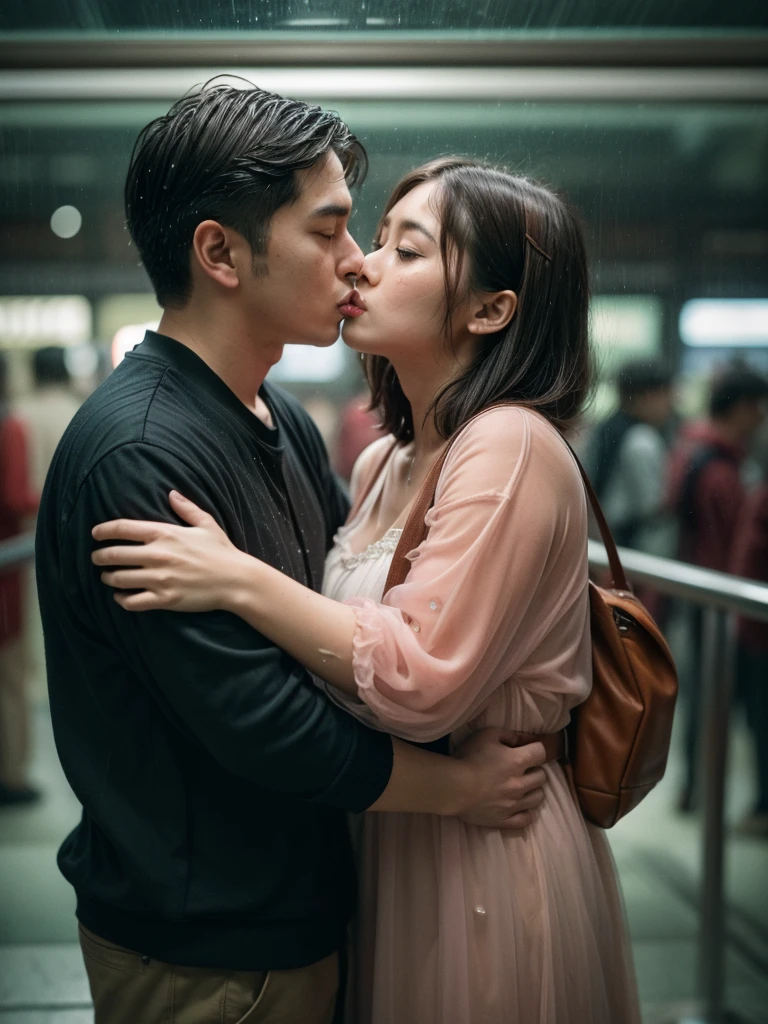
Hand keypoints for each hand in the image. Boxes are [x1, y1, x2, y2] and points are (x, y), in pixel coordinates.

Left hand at [91, 491, 247, 612]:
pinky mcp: (165, 599)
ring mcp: (160, 579)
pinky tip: (121, 596)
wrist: (236, 580)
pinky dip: (121, 599)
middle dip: (100, 557)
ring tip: (108, 577)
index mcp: (165, 534)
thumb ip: (186, 508)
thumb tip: (171, 493)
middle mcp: (158, 555)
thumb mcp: (206, 524)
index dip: (103, 530)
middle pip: (114, 555)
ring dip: (108, 578)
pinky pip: (132, 601)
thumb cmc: (221, 551)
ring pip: (119, 579)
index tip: (95, 534)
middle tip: (96, 558)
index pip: (123, 528)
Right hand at [452, 727, 546, 829]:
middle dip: (534, 770)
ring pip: (538, 798)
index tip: (527, 750)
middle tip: (522, 770)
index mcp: (518, 761)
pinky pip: (526, 819)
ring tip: (520, 787)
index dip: (535, 750)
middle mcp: (521, 783)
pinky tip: (518, 807)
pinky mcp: (505, 820)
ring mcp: (514, 804)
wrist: (453, 787)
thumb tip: (524, 740)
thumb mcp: (487, 734)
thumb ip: (509, 735)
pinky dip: (525, 812)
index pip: (541, 753)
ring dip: (532, 790)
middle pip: (542, 776)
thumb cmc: (468, 757)